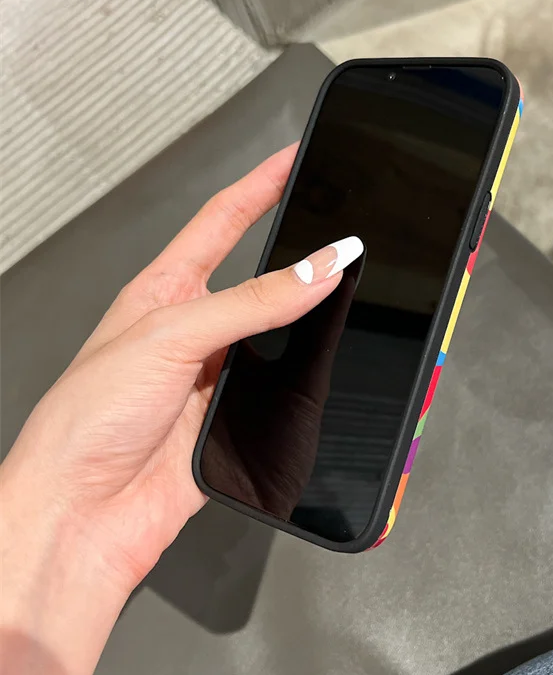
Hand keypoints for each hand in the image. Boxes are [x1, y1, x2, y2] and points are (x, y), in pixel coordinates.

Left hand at [0, 143, 363, 674]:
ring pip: (284, 334)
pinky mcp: (236, 419)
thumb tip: (317, 268)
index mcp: (163, 292)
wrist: (82, 515)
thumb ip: (251, 303)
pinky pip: (289, 386)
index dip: (260, 185)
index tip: (294, 159)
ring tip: (348, 293)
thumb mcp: (168, 337)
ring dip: (314, 318)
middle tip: (343, 229)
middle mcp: (194, 330)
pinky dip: (313, 375)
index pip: (222, 221)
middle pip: (263, 278)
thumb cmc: (86, 421)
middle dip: (304, 253)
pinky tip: (327, 363)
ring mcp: (217, 375)